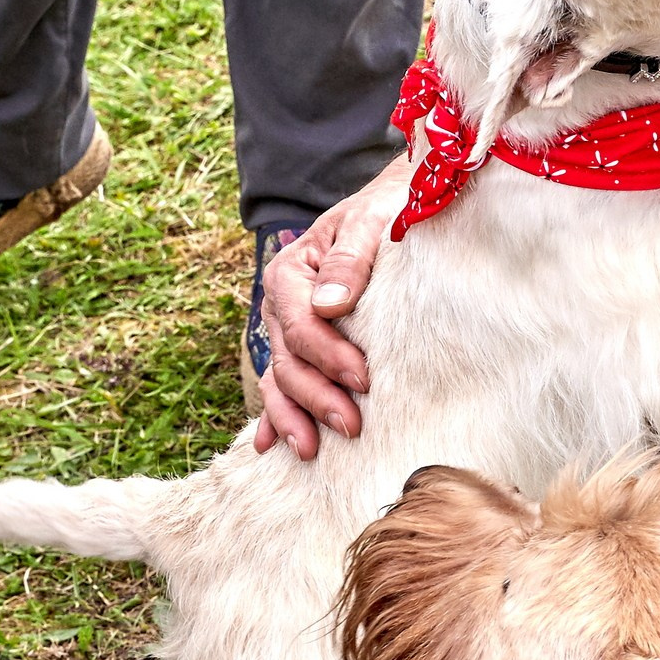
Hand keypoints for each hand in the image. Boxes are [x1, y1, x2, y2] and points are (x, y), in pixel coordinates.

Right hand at [250, 154, 415, 458]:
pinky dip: (274, 415)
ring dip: (293, 416)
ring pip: (280, 379)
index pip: (302, 326)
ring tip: (311, 451)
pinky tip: (270, 446)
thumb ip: (349, 259)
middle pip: (289, 360)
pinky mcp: (300, 345)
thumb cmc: (384, 213)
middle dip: (316, 397)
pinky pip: (279, 383)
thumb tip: (330, 305)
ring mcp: (286, 328)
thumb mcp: (369, 222)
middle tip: (351, 426)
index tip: (364, 379)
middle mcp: (280, 305)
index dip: (329, 356)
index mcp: (290, 273)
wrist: (389, 208)